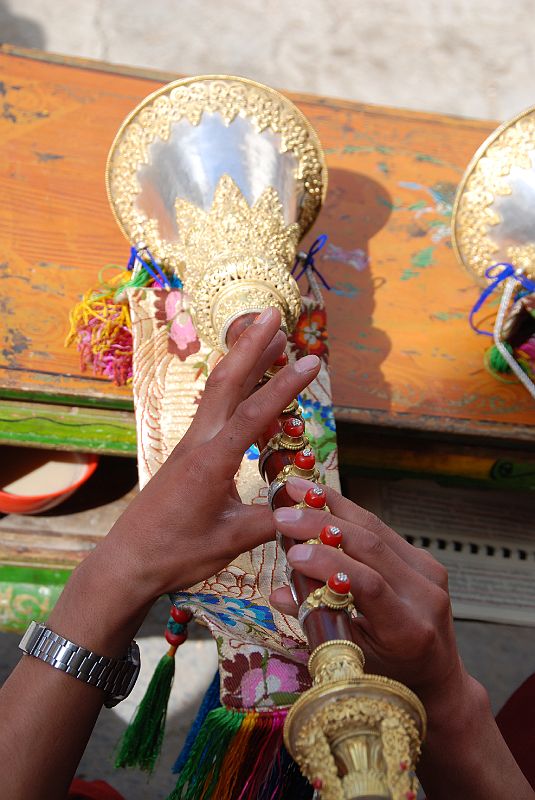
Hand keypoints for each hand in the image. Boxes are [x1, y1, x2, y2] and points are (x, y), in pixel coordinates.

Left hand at [97, 309, 320, 602]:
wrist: (129, 560)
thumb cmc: (176, 554)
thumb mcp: (230, 542)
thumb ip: (270, 520)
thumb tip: (306, 506)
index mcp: (212, 462)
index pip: (254, 415)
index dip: (284, 386)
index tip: (312, 360)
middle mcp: (198, 443)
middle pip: (227, 382)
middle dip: (252, 345)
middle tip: (274, 313)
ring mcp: (190, 444)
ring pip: (218, 391)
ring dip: (241, 359)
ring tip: (267, 334)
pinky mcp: (187, 452)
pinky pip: (213, 409)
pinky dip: (233, 386)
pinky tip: (247, 384)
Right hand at [270, 476, 463, 706]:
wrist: (437, 675)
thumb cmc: (388, 674)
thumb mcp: (350, 656)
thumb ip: (317, 623)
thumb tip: (277, 593)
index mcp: (407, 629)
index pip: (367, 584)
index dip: (329, 563)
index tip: (293, 553)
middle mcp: (425, 596)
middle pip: (372, 546)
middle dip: (322, 525)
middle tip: (284, 514)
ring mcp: (430, 573)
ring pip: (376, 529)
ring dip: (332, 506)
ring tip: (297, 491)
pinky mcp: (426, 559)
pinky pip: (382, 530)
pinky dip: (348, 514)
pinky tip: (320, 499)